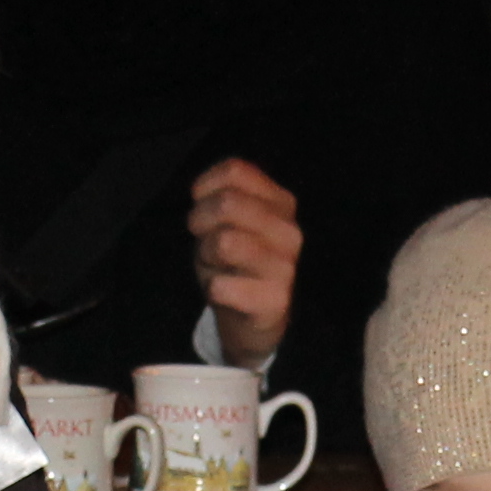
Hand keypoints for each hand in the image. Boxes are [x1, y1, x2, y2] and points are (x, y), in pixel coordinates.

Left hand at [190, 158, 299, 370]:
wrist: (253, 319)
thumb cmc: (235, 262)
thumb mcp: (228, 222)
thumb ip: (221, 197)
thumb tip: (202, 193)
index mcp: (281, 203)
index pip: (236, 171)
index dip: (204, 187)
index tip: (200, 205)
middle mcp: (290, 231)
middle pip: (228, 202)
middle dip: (200, 220)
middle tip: (202, 239)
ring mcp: (286, 266)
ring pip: (225, 241)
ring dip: (206, 256)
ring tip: (215, 266)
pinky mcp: (276, 300)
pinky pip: (223, 286)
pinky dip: (213, 288)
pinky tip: (225, 293)